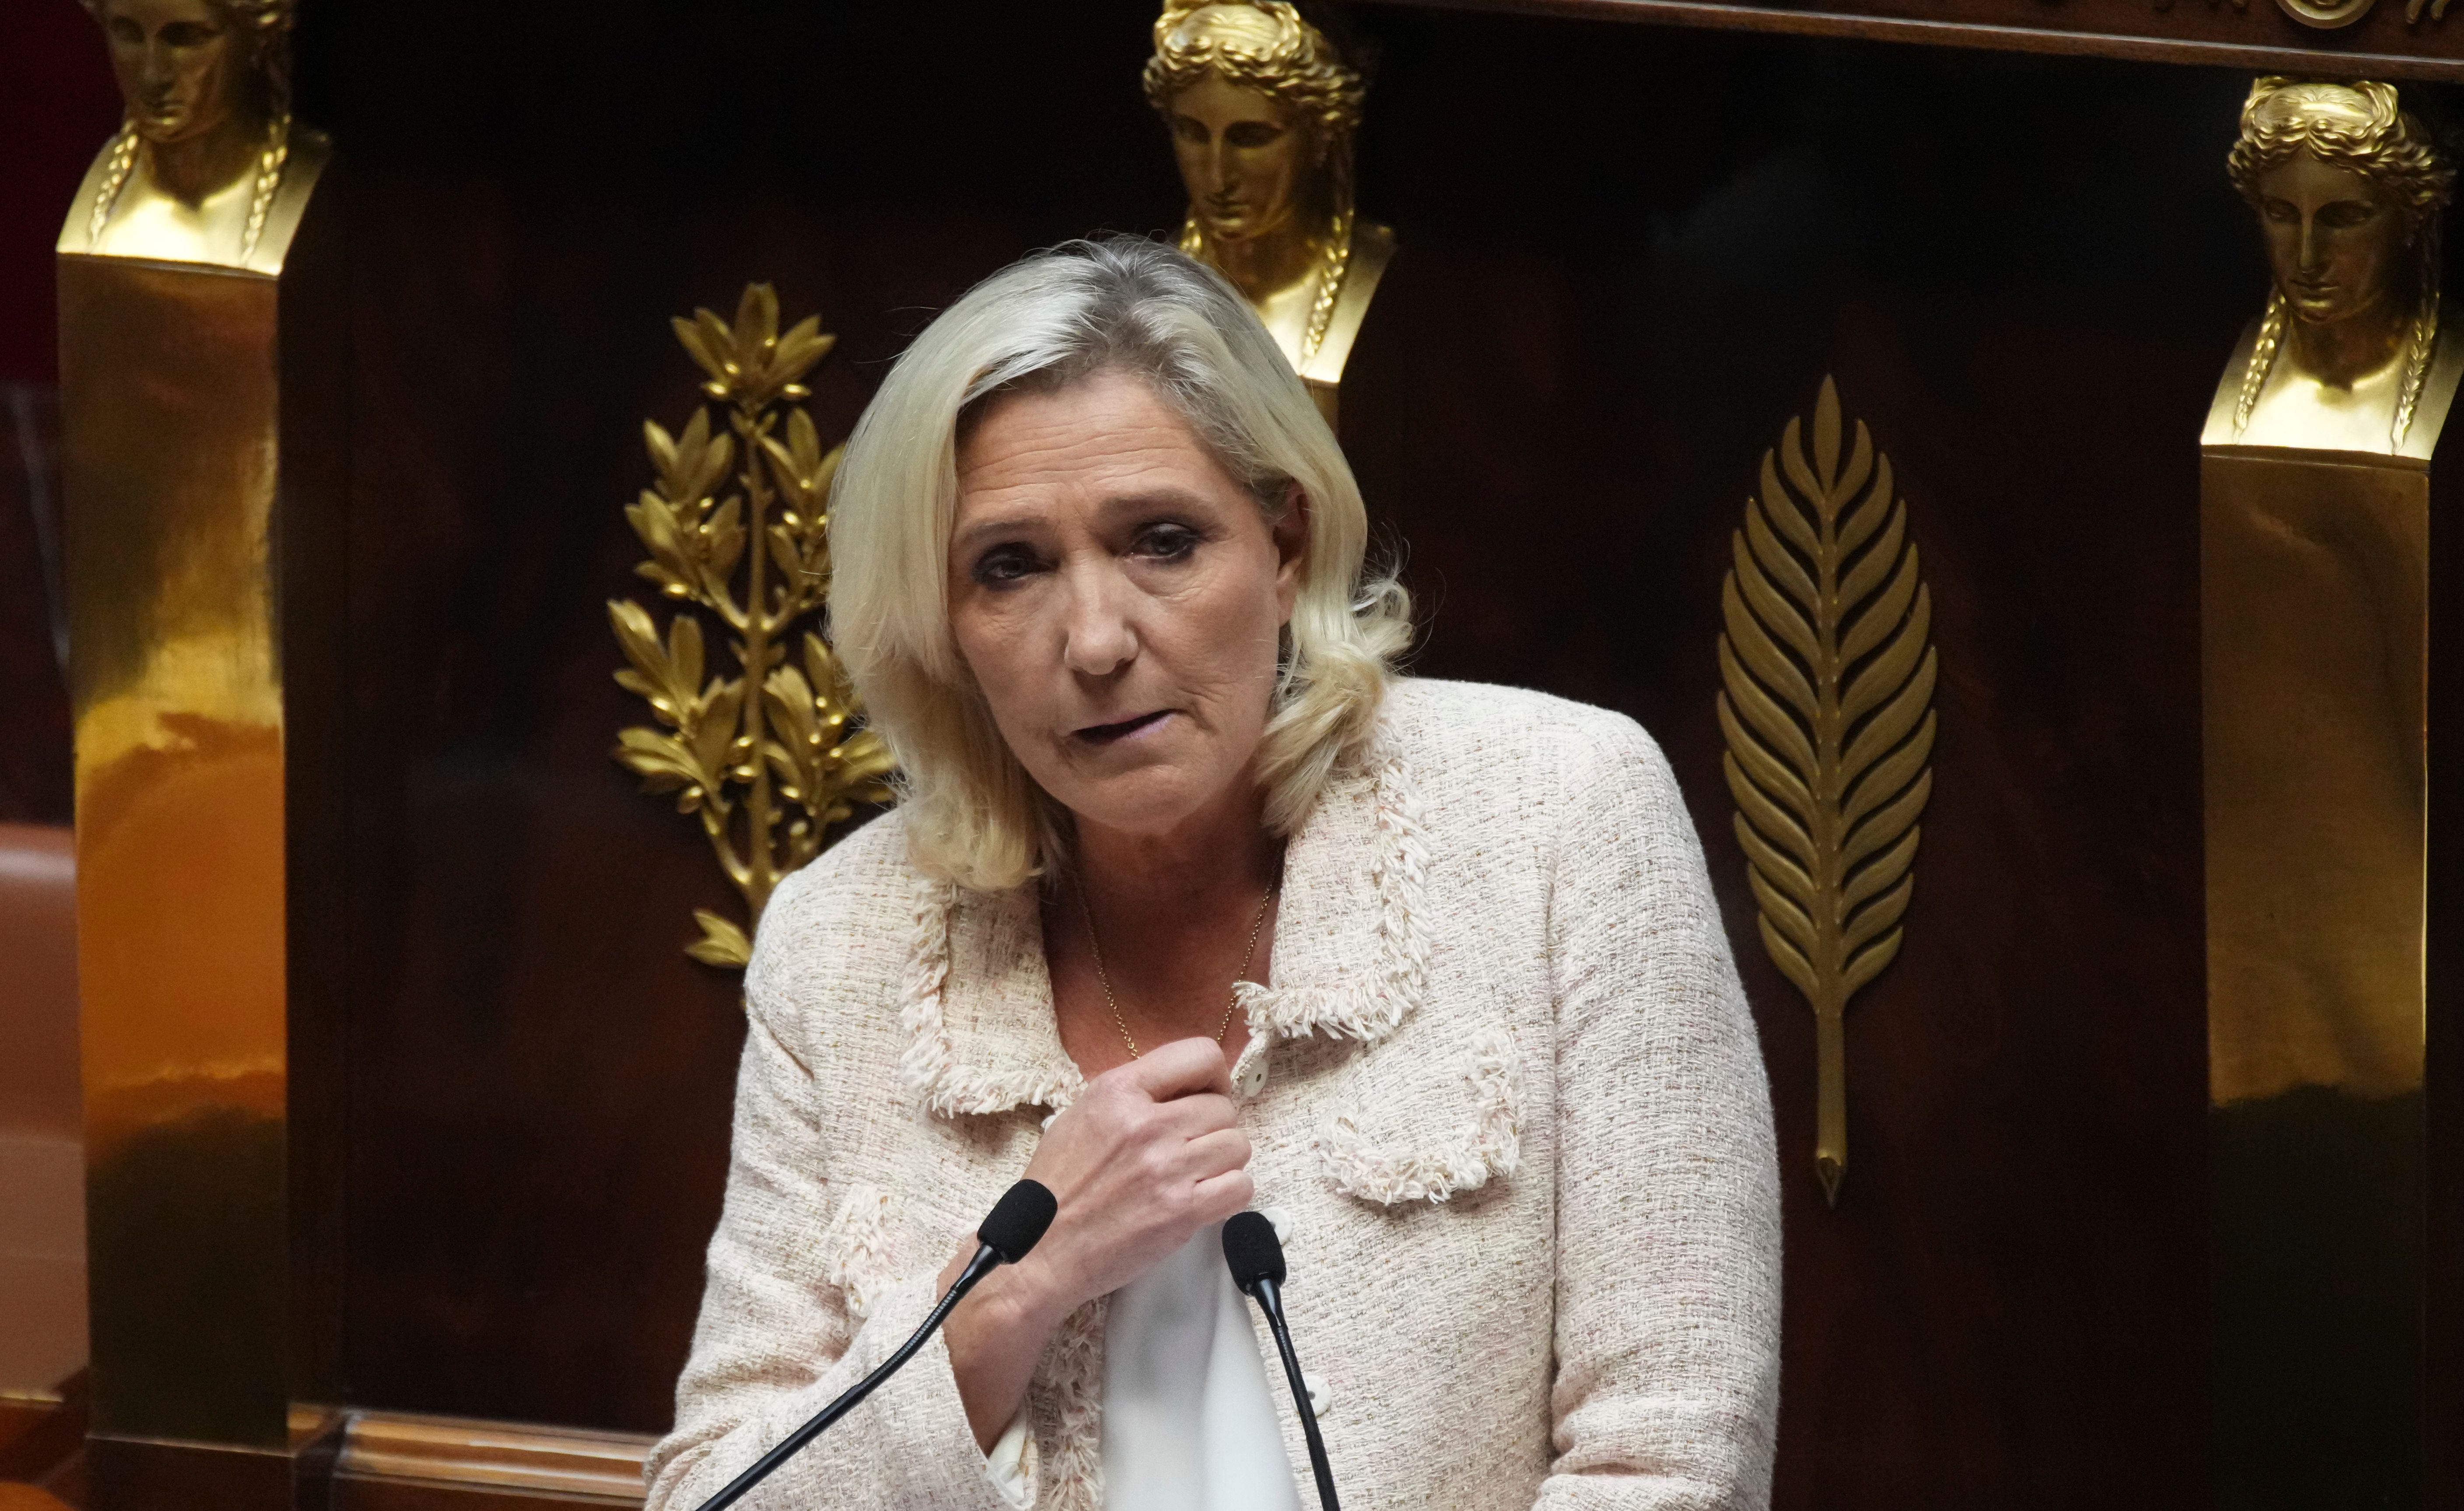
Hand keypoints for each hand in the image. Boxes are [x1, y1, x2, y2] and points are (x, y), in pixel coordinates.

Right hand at [1010, 1036, 1254, 1315]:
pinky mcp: (1182, 1212)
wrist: (1039, 1253)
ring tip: (1193, 1176)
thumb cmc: (1056, 1188)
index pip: (1200, 1055)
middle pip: (1224, 1107)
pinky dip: (1229, 1194)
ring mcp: (1166, 1168)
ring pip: (1238, 1146)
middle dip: (1213, 1129)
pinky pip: (1240, 1187)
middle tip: (1189, 1150)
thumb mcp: (1081, 1116)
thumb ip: (1133, 1095)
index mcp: (1118, 1091)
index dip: (1213, 1078)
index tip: (1204, 1098)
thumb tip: (1185, 1087)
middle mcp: (1145, 1124)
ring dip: (1223, 1162)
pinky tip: (1203, 1200)